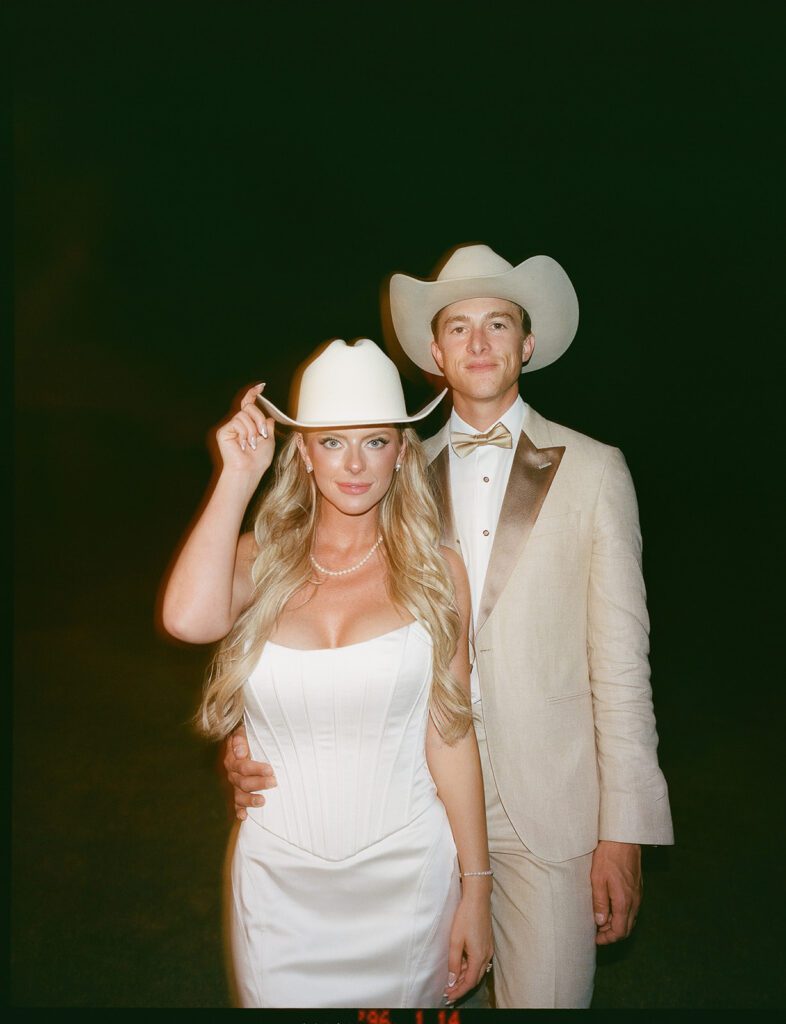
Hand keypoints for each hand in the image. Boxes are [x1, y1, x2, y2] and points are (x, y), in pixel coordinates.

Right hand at [216, 383, 275, 480]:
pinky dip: (244, 433)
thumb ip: (267, 425)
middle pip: (249, 407)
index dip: (253, 393)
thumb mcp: (269, 439)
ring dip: (252, 430)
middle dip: (258, 419)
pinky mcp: (224, 431)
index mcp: (248, 424)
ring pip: (244, 415)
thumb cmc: (258, 459)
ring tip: (252, 443)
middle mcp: (238, 423)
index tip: (262, 386)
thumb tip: (267, 416)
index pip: (249, 405)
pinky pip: (237, 422)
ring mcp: (230, 426)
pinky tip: (243, 445)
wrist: (249, 471)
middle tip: (262, 435)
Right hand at [224, 728, 276, 820]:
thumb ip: (240, 738)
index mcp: (232, 759)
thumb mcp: (242, 730)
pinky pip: (236, 804)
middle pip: (242, 782)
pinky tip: (244, 817)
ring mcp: (234, 785)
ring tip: (262, 801)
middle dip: (259, 783)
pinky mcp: (237, 793)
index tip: (270, 769)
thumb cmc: (247, 735)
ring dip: (250, 800)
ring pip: (239, 795)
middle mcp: (232, 773)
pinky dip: (239, 811)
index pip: (243, 766)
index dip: (256, 769)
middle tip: (274, 782)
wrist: (243, 742)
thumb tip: (241, 753)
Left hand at [444, 887, 493, 1003]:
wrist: (477, 899)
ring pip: (477, 970)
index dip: (459, 991)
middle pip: (474, 978)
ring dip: (465, 977)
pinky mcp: (486, 943)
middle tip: (448, 992)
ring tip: (451, 980)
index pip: (470, 982)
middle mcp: (486, 956)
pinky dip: (469, 967)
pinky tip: (460, 965)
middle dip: (462, 987)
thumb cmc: (465, 917)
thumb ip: (454, 962)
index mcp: (479, 957)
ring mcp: (488, 949)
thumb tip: (452, 980)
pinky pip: (478, 961)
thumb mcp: (455, 940)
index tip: (449, 997)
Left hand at [591, 840, 641, 944]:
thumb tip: (600, 922)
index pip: (620, 931)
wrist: (623, 839)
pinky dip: (622, 914)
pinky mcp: (637, 888)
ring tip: (601, 920)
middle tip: (597, 932)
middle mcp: (634, 901)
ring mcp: (638, 895)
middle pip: (627, 928)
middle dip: (612, 934)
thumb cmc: (608, 857)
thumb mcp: (598, 880)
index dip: (607, 939)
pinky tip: (610, 907)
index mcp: (624, 902)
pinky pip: (632, 908)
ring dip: (617, 924)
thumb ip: (600, 903)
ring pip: (630, 919)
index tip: (596, 939)